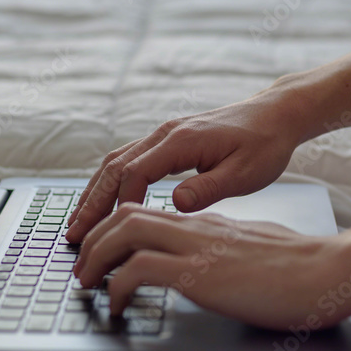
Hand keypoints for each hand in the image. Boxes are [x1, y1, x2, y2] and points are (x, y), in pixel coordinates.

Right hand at [65, 91, 305, 242]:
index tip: (109, 235)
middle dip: (91, 203)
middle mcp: (166, 134)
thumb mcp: (246, 174)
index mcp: (182, 141)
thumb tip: (175, 205)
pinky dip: (110, 182)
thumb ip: (210, 189)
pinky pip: (129, 160)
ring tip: (78, 224)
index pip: (135, 173)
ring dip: (94, 192)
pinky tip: (104, 203)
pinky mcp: (169, 141)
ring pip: (116, 162)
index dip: (118, 205)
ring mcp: (164, 135)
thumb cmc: (266, 144)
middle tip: (73, 236)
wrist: (277, 115)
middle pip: (114, 167)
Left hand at [72, 203, 350, 329]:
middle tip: (84, 269)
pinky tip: (119, 305)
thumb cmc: (302, 267)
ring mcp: (197, 247)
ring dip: (97, 257)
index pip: (149, 213)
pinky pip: (138, 269)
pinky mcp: (199, 272)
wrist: (327, 271)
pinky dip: (118, 285)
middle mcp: (197, 227)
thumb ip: (230, 248)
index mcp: (209, 223)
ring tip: (88, 284)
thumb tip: (217, 263)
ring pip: (124, 232)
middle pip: (126, 214)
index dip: (117, 230)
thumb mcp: (256, 249)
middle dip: (95, 240)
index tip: (104, 253)